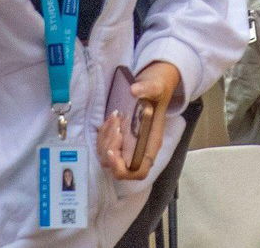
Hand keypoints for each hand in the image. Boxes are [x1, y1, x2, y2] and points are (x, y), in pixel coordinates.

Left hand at [97, 61, 181, 180]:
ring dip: (104, 140)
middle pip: (119, 168)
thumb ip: (148, 88)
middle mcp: (139, 150)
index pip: (138, 171)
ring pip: (108, 158)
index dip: (122, 168)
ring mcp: (128, 146)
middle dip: (110, 149)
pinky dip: (102, 135)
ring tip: (113, 119)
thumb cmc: (157, 91)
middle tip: (115, 127)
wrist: (154, 87)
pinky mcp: (119, 140)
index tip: (112, 152)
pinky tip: (110, 119)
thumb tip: (134, 90)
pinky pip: (104, 147)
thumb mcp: (156, 87)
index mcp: (151, 145)